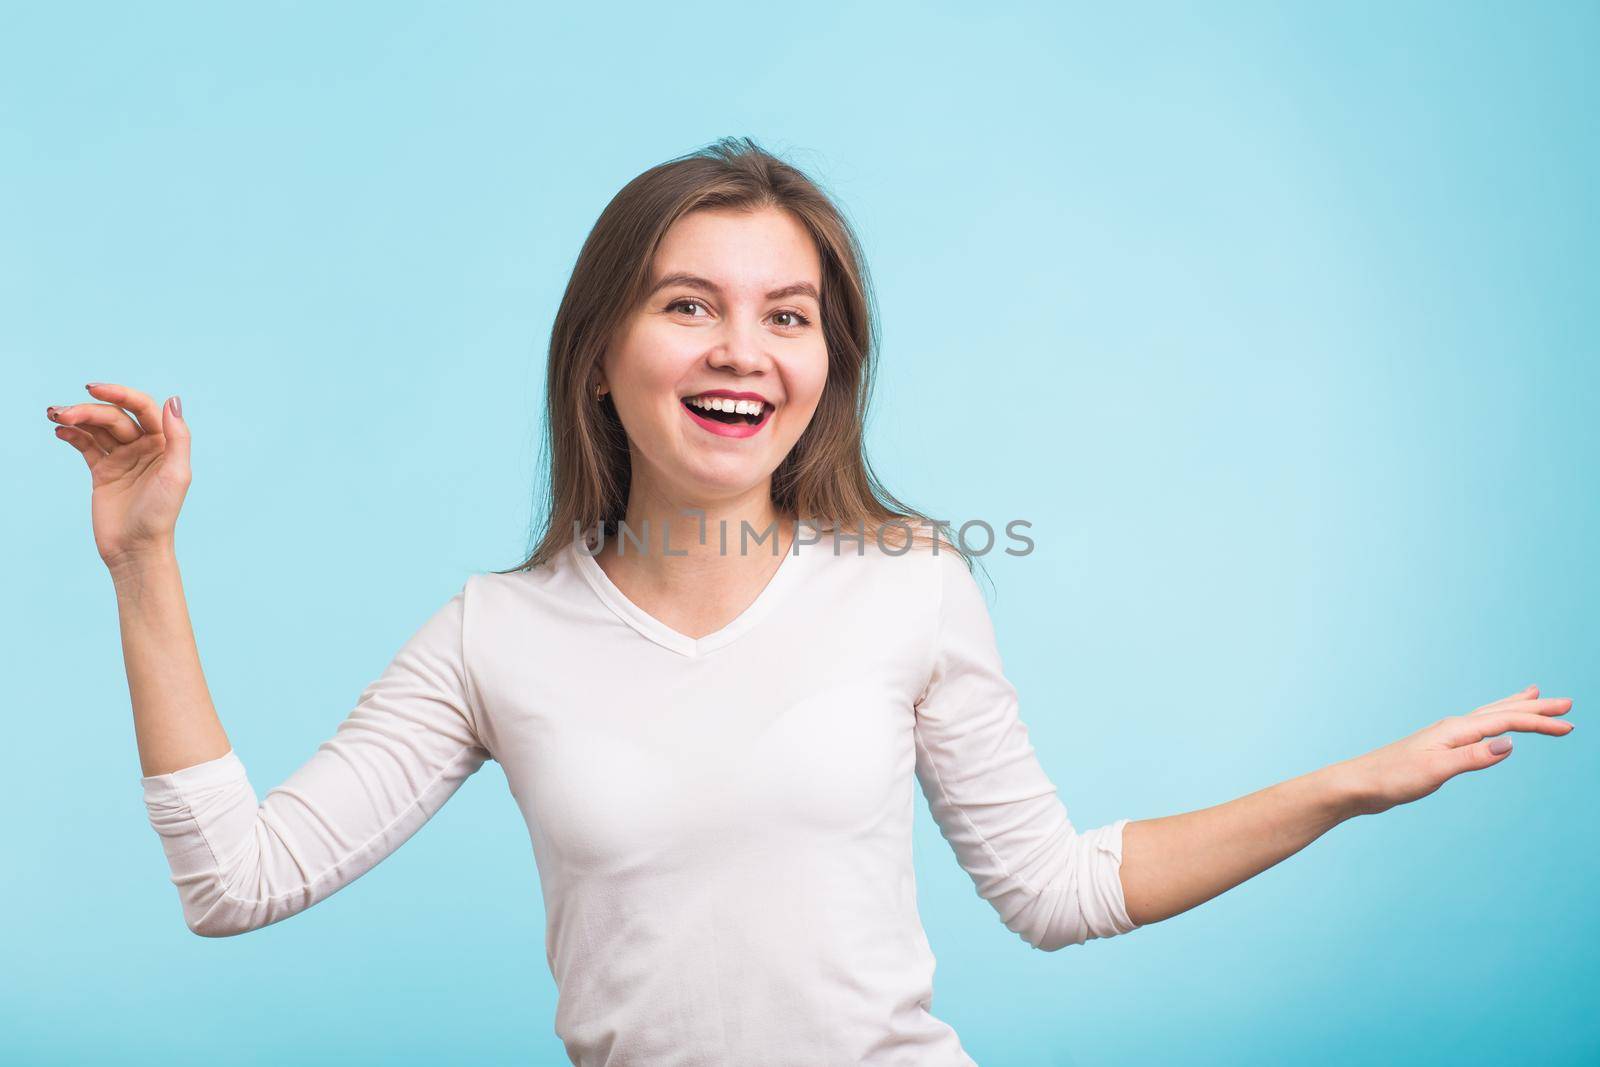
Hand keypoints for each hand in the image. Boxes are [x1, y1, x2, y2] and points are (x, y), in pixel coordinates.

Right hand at [47, 382, 190, 571]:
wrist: (136, 549)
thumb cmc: (161, 514)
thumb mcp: (177, 475)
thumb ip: (178, 437)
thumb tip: (172, 400)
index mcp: (165, 443)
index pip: (141, 408)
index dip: (119, 394)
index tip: (94, 389)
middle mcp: (144, 447)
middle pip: (114, 417)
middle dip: (89, 411)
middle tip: (63, 413)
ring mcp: (123, 458)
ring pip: (97, 429)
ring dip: (76, 419)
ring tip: (55, 416)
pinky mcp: (103, 471)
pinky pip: (86, 446)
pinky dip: (73, 435)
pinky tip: (60, 432)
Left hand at [1344, 685, 1575, 815]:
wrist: (1359, 785)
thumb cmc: (1392, 778)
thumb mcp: (1435, 771)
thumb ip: (1472, 757)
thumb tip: (1509, 744)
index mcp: (1455, 730)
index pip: (1506, 722)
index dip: (1539, 723)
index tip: (1570, 726)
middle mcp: (1452, 728)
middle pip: (1500, 712)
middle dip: (1534, 708)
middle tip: (1567, 703)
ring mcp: (1445, 737)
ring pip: (1488, 717)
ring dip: (1514, 709)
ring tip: (1533, 698)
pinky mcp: (1439, 749)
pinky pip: (1477, 730)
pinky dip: (1493, 723)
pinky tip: (1494, 730)